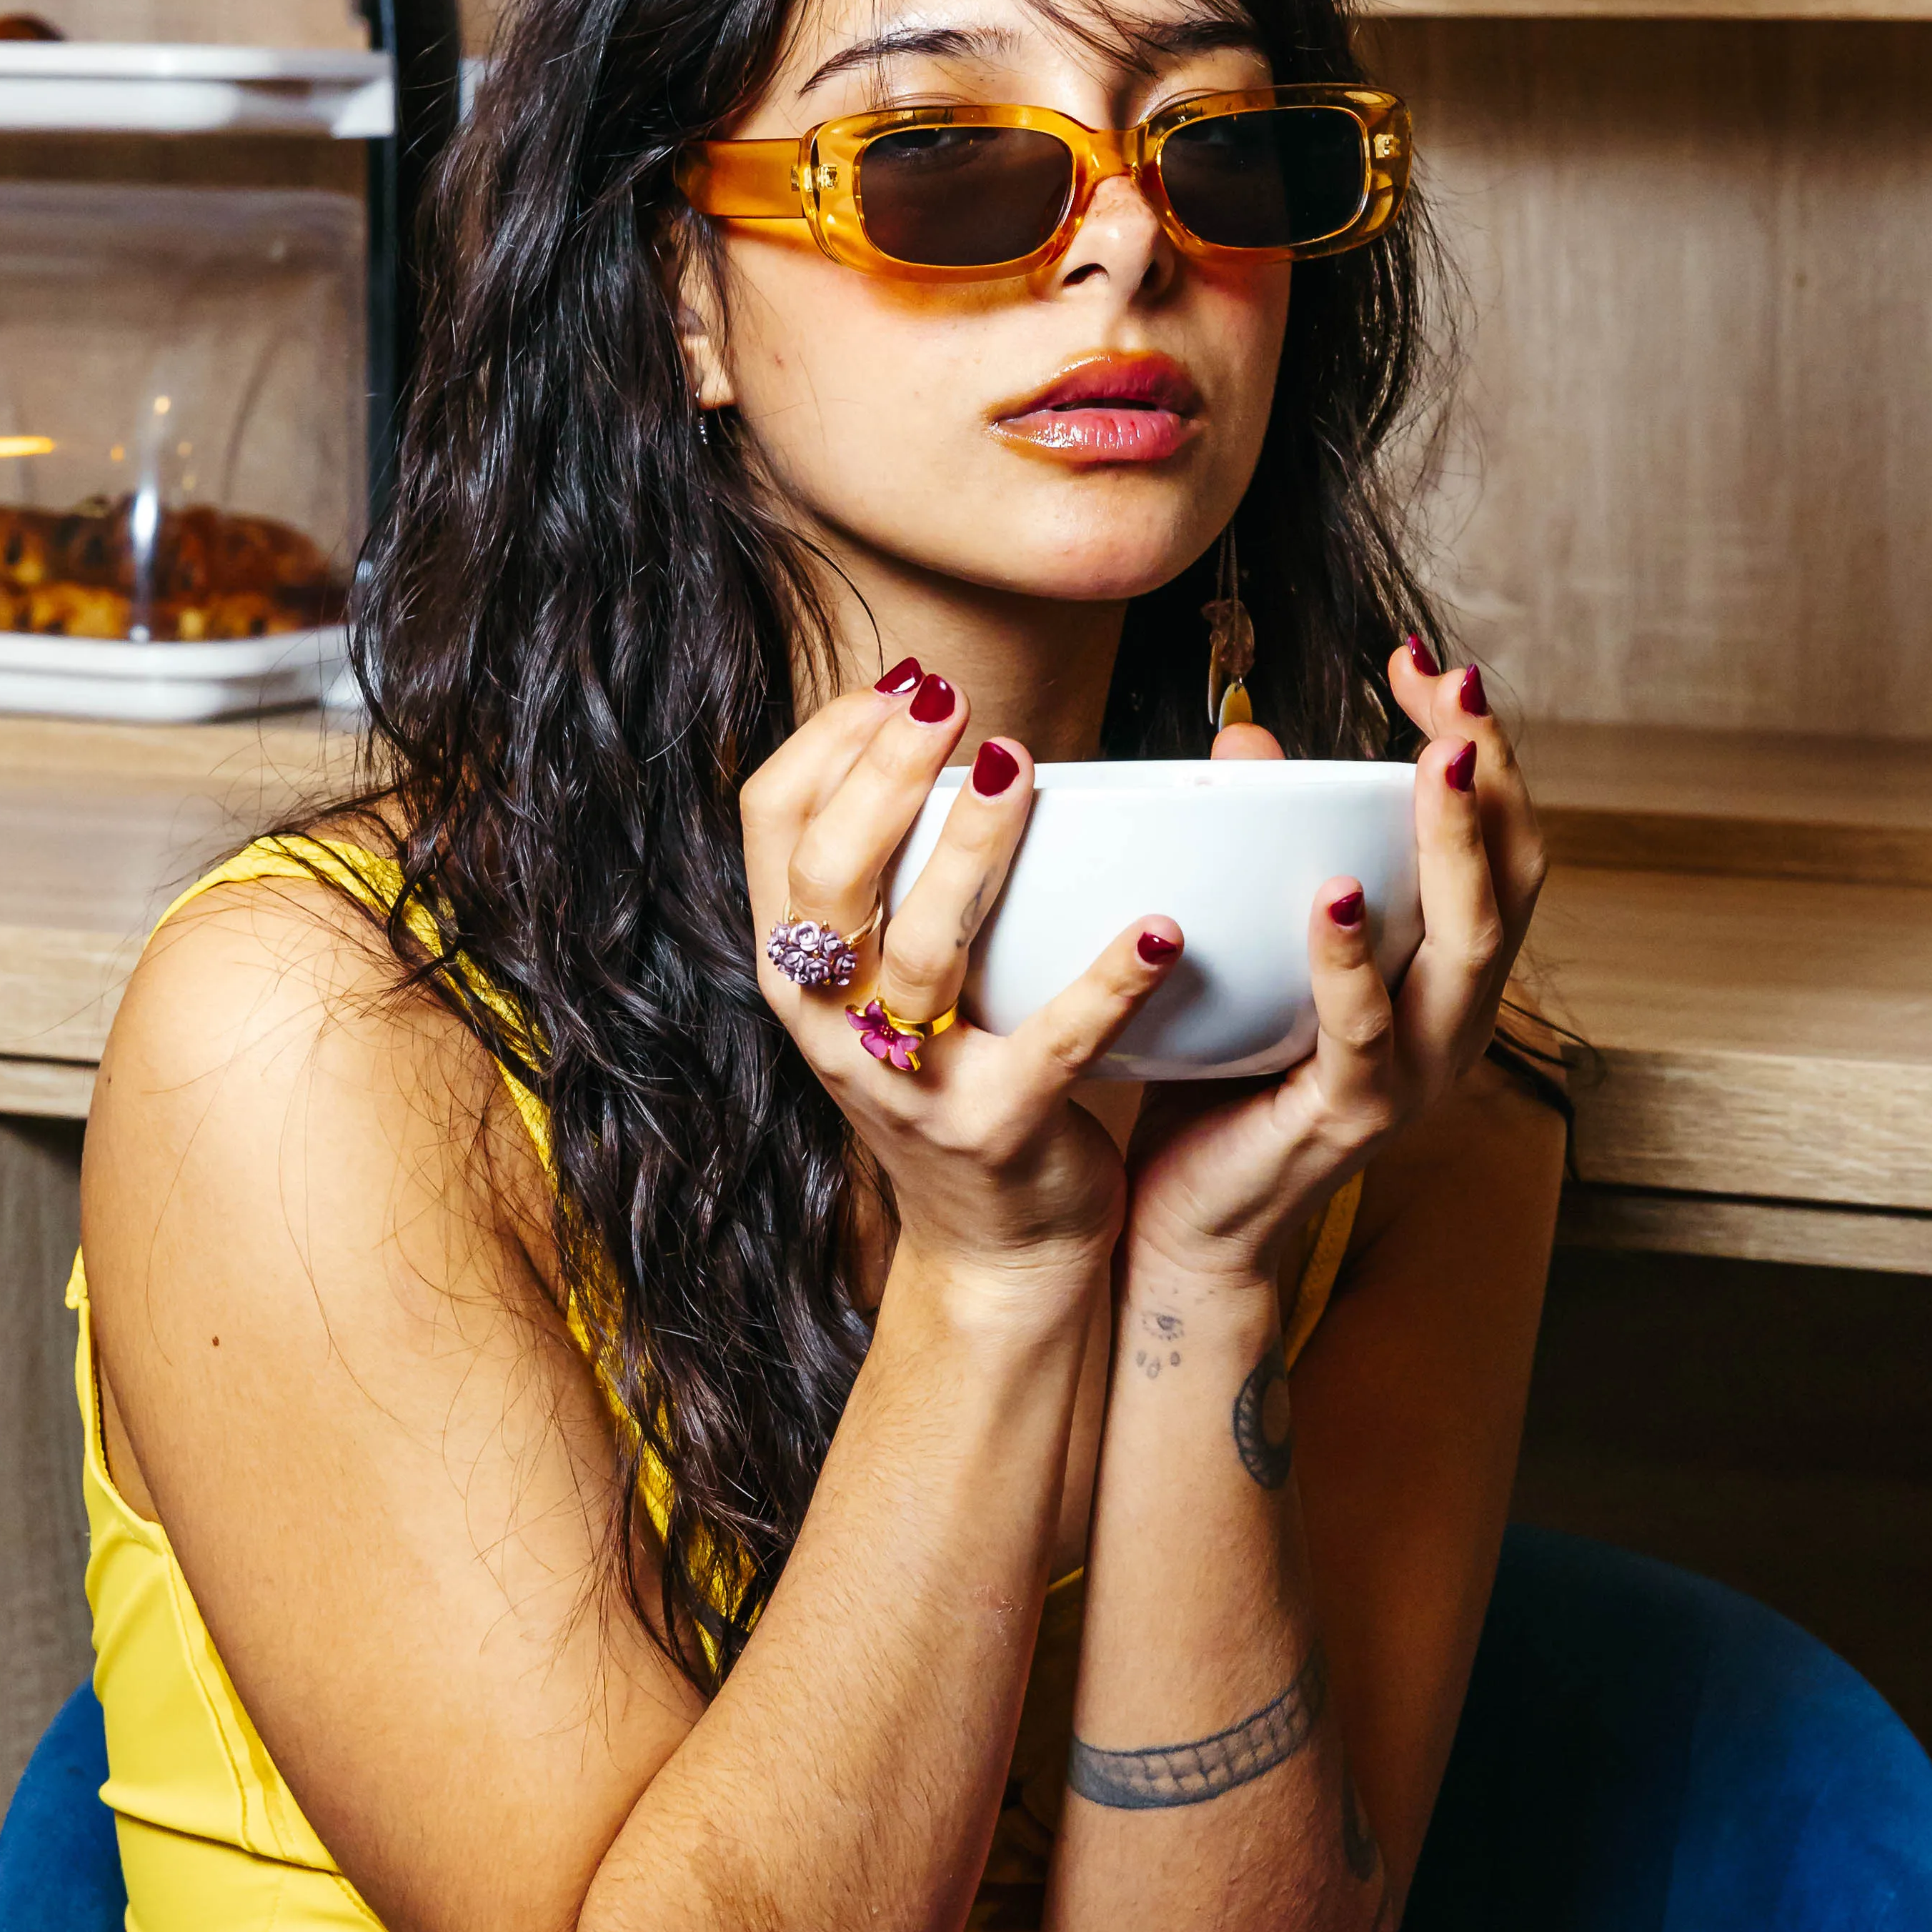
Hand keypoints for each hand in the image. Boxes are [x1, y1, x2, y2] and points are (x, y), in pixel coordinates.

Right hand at [741, 667, 1179, 1289]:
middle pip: (830, 877)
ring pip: (923, 953)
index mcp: (800, 965)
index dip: (827, 740)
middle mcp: (831, 1022)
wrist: (996, 1248)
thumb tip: (927, 716)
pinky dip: (1109, 983)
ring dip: (972, 852)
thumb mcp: (888, 979)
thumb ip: (891, 872)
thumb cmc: (955, 1078)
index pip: (772, 823)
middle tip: (952, 702)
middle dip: (886, 776)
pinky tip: (1160, 929)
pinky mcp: (997, 1129)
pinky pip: (1055, 1044)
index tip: (900, 683)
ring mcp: (906, 1082)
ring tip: (1023, 770)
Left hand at [1121, 644, 1546, 1289]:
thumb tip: (1244, 737)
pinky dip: (1355, 961)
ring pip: (1467, 950)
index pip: (1495, 839)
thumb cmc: (1221, 1076)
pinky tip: (1336, 899)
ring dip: (1452, 849)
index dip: (1479, 747)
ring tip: (1435, 765)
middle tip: (1457, 689)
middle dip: (1492, 775)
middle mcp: (1454, 1017)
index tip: (1423, 660)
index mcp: (1441, 968)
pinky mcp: (1351, 1118)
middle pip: (1512, 880)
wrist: (1187, 1221)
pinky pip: (1366, 1034)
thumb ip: (1257, 848)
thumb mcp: (1246, 944)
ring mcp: (1415, 1072)